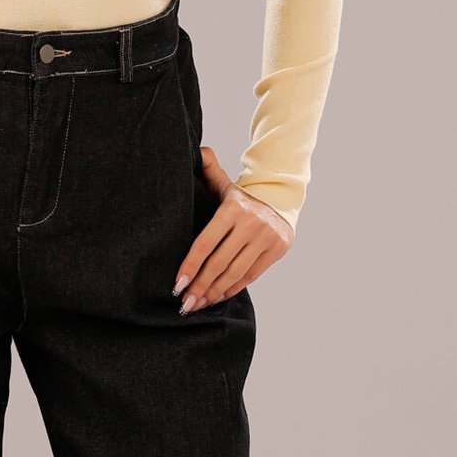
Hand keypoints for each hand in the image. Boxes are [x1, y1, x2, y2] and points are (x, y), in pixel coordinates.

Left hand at [174, 145, 294, 311]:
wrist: (279, 201)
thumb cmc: (241, 199)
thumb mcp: (225, 184)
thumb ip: (209, 170)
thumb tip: (198, 151)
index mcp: (233, 208)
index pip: (206, 243)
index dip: (190, 266)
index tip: (177, 284)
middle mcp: (251, 223)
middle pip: (219, 262)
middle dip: (199, 286)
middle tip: (184, 304)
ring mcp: (266, 237)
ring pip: (235, 273)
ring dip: (214, 292)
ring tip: (198, 305)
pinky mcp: (277, 250)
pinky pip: (250, 275)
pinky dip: (232, 289)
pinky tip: (217, 297)